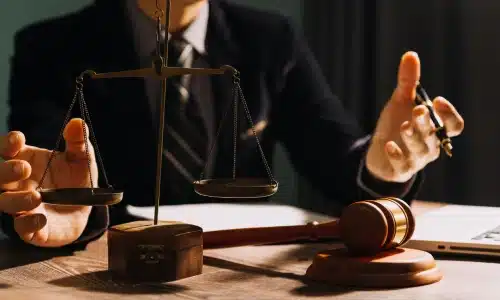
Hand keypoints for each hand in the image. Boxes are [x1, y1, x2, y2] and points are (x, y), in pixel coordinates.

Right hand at [0, 118, 95, 246]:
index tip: (18, 139)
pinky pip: (22, 228)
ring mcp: (21, 207)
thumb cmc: (76, 180)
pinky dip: (29, 223)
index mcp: (25, 162)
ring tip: (36, 196)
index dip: (6, 144)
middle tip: (24, 167)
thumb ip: (79, 143)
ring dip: (17, 199)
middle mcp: (17, 184)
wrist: (85, 211)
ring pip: (4, 203)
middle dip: (5, 170)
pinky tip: (41, 218)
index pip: (6, 150)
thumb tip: (78, 122)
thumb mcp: (82, 160)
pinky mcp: (31, 229)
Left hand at [365, 51, 463, 182]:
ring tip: (404, 127)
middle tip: (418, 110)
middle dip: (427, 123)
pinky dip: (397, 156)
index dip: (449, 115)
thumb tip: (410, 55)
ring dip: (414, 138)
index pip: (454, 125)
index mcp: (436, 129)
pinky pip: (403, 165)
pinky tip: (389, 145)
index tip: (437, 100)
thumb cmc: (396, 125)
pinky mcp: (400, 169)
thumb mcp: (400, 103)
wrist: (379, 153)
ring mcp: (416, 159)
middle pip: (435, 136)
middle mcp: (430, 145)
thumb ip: (408, 82)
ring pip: (421, 151)